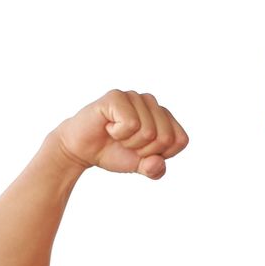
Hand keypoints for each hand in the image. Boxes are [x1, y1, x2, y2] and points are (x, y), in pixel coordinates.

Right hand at [53, 90, 188, 177]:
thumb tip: (157, 162)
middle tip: (127, 143)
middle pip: (165, 137)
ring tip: (117, 135)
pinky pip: (131, 124)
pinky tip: (108, 127)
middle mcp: (151, 102)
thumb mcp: (140, 166)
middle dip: (144, 151)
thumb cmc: (114, 153)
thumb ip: (155, 169)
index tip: (142, 151)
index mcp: (164, 117)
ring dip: (129, 143)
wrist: (83, 150)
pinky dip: (118, 134)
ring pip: (149, 132)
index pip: (180, 140)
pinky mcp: (117, 96)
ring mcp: (134, 97)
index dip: (161, 155)